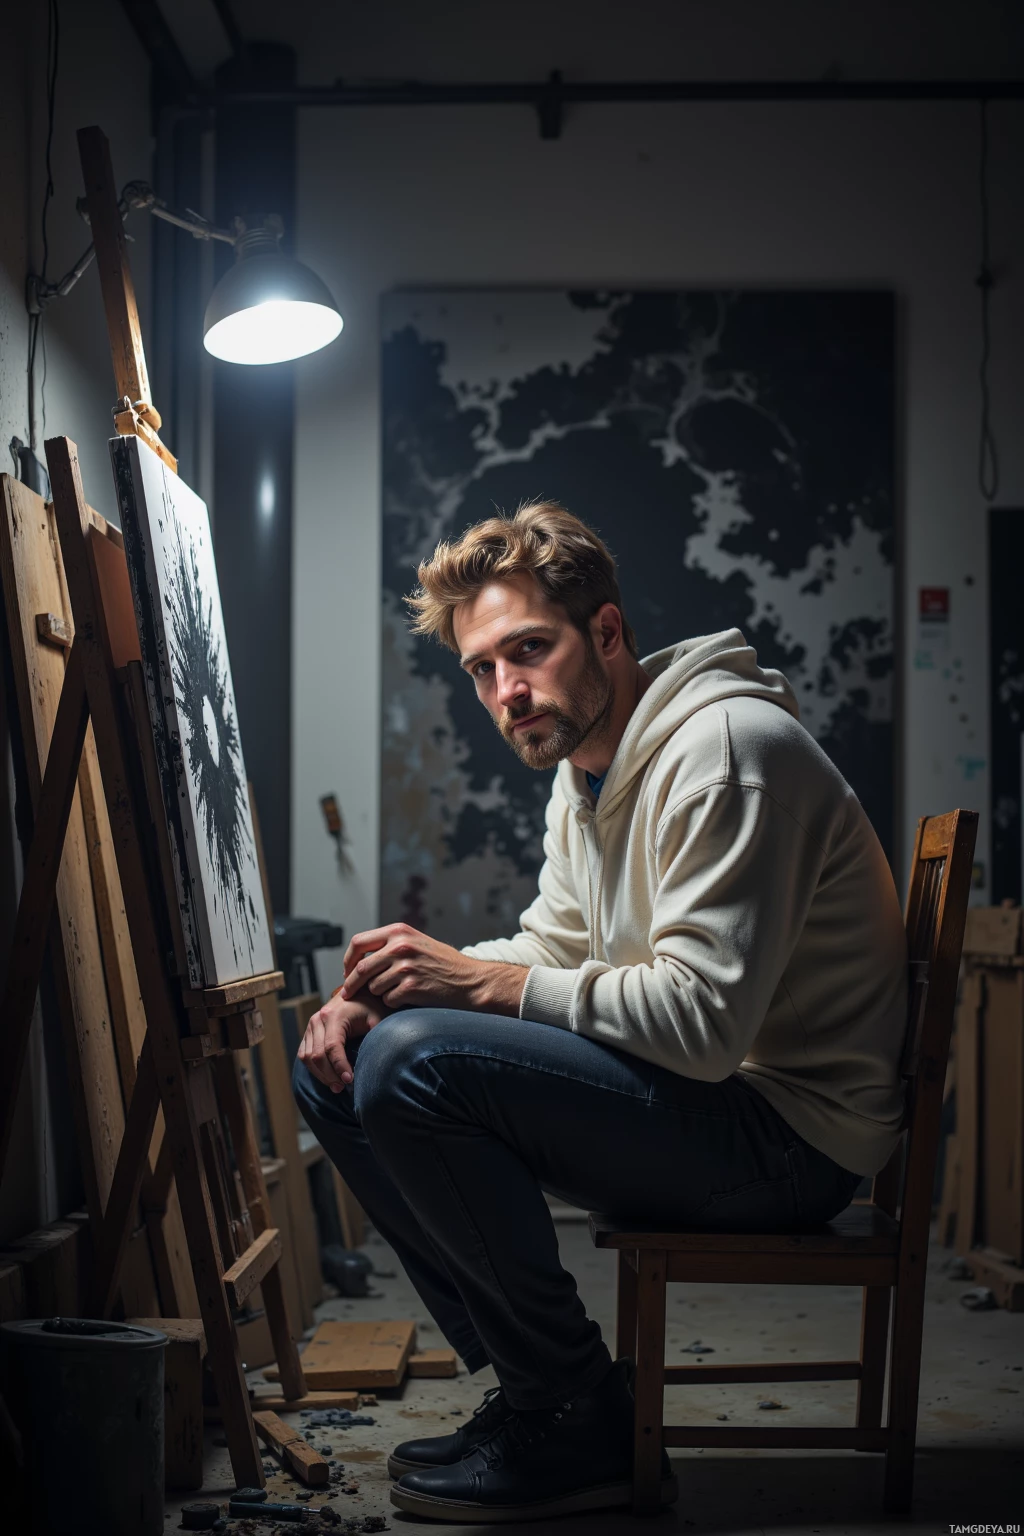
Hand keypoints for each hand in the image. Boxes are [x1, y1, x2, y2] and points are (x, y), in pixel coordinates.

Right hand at [297, 987, 385, 1092]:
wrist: (360, 991)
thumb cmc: (371, 1006)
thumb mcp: (377, 1019)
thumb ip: (375, 1037)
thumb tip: (375, 1062)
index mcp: (333, 1016)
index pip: (332, 1047)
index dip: (339, 1066)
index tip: (350, 1080)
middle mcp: (318, 1020)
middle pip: (317, 1055)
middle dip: (330, 1075)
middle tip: (343, 1088)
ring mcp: (311, 1025)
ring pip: (307, 1057)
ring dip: (320, 1074)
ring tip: (336, 1086)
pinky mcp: (309, 1032)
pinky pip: (304, 1054)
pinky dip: (313, 1068)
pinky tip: (327, 1077)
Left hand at [340, 922, 526, 1014]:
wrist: (471, 981)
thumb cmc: (444, 964)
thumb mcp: (417, 942)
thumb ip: (390, 944)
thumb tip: (359, 956)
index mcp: (399, 931)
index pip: (358, 942)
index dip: (348, 960)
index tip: (347, 972)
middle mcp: (400, 946)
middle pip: (360, 968)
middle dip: (351, 984)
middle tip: (348, 994)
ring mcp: (405, 967)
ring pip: (373, 987)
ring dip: (380, 993)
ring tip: (399, 991)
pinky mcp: (411, 987)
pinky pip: (388, 1000)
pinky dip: (394, 1003)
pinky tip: (409, 998)